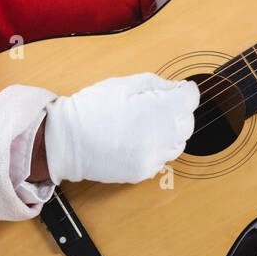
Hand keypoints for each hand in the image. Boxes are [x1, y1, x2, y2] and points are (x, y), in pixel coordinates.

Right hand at [42, 72, 198, 183]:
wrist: (65, 141)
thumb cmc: (91, 108)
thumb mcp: (123, 83)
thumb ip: (156, 83)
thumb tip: (175, 89)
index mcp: (158, 110)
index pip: (190, 99)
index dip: (186, 90)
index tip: (181, 89)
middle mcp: (161, 136)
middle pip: (187, 122)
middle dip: (179, 111)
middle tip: (162, 104)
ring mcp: (153, 157)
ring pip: (177, 143)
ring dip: (169, 131)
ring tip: (147, 123)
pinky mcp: (143, 172)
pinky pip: (161, 159)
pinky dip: (156, 148)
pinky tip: (138, 139)